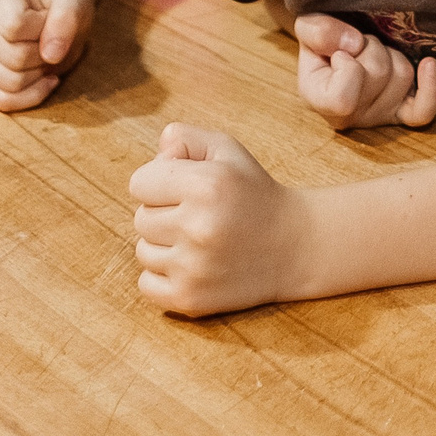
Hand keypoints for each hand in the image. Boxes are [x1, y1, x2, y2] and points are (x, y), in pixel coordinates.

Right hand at [0, 0, 93, 110]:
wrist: (53, 21)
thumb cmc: (60, 7)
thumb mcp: (75, 0)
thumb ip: (67, 17)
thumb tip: (51, 55)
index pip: (14, 26)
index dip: (42, 29)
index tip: (48, 20)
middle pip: (13, 58)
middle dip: (43, 55)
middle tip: (49, 43)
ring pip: (9, 83)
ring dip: (38, 75)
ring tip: (43, 57)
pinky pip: (2, 101)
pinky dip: (31, 96)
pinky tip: (44, 80)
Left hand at [129, 123, 313, 314]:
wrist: (296, 246)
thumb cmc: (255, 193)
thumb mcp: (228, 151)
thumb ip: (185, 138)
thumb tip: (157, 154)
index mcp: (205, 184)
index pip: (139, 183)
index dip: (160, 182)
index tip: (186, 189)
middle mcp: (198, 226)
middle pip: (141, 218)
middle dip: (165, 214)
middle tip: (200, 216)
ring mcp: (193, 267)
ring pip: (143, 251)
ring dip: (164, 245)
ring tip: (200, 240)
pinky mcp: (190, 298)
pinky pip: (146, 284)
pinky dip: (163, 276)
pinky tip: (192, 265)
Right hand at [291, 13, 435, 129]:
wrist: (338, 46)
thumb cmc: (322, 41)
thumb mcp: (308, 27)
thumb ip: (318, 31)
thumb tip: (354, 44)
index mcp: (319, 102)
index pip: (342, 98)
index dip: (347, 63)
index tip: (339, 52)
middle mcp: (349, 118)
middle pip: (379, 73)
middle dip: (371, 47)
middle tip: (356, 46)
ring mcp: (379, 116)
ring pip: (403, 75)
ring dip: (391, 54)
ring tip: (371, 54)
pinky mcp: (403, 112)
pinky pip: (425, 109)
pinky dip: (430, 87)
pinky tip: (428, 63)